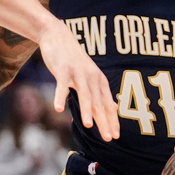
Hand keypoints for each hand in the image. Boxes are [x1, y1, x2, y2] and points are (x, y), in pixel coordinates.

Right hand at [36, 21, 118, 141]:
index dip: (112, 121)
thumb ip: (100, 93)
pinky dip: (60, 97)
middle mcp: (92, 78)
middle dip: (104, 121)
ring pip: (84, 94)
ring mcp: (78, 73)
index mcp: (99, 81)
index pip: (108, 105)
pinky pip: (61, 86)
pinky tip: (58, 109)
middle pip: (99, 103)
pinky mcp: (63, 70)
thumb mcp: (90, 75)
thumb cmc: (73, 60)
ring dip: (86, 110)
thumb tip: (114, 107)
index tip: (115, 136)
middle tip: (109, 138)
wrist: (58, 36)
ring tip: (88, 125)